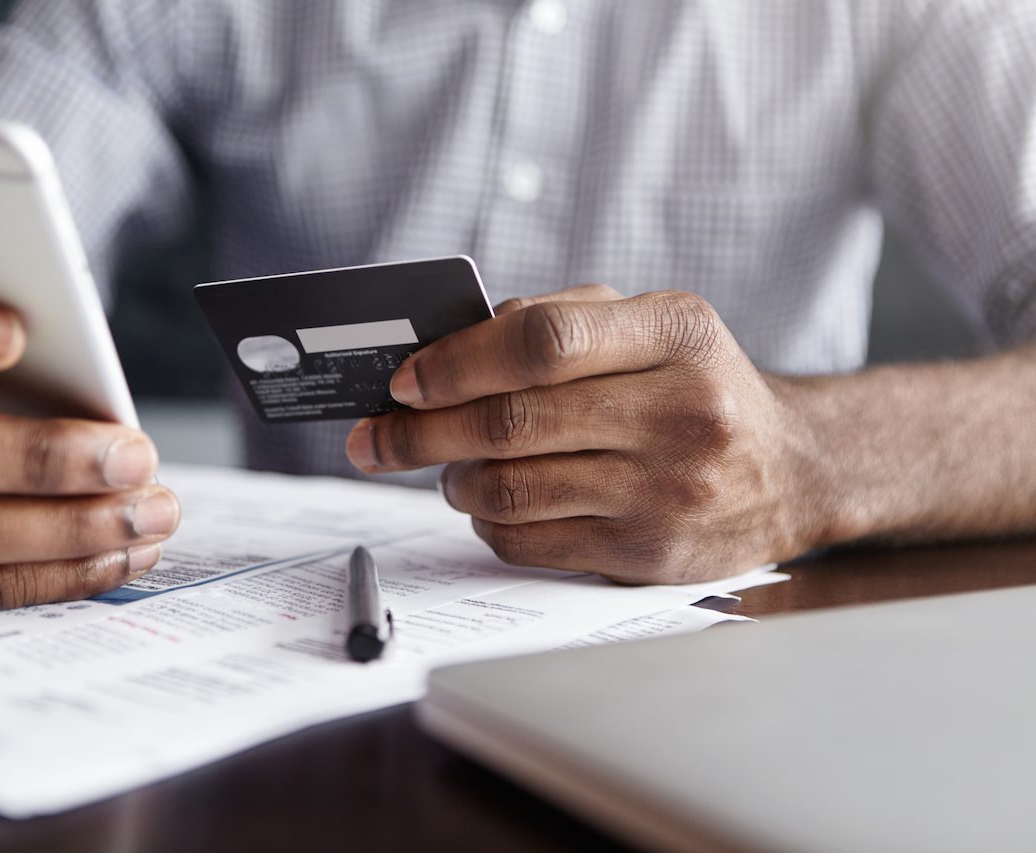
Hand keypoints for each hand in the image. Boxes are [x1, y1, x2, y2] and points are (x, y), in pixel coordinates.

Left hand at [345, 286, 813, 583]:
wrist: (793, 470)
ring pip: (511, 490)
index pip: (541, 343)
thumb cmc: (698, 384)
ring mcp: (669, 491)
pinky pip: (531, 543)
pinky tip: (489, 503)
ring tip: (447, 466)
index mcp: (678, 332)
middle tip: (378, 438)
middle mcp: (682, 411)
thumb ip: (559, 320)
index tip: (404, 381)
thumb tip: (447, 349)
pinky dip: (488, 523)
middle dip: (421, 432)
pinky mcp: (651, 555)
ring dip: (453, 479)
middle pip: (512, 423)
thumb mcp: (653, 323)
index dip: (455, 363)